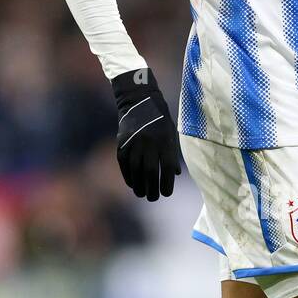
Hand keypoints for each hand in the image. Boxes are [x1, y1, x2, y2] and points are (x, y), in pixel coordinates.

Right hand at [111, 67, 180, 200]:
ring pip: (136, 170)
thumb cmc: (160, 118)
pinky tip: (132, 184)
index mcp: (165, 140)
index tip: (166, 193)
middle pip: (151, 172)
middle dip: (152, 188)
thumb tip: (176, 174)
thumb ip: (173, 152)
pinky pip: (124, 164)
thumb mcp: (171, 132)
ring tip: (143, 194)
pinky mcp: (122, 142)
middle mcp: (150, 142)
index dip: (167, 183)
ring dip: (139, 185)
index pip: (167, 167)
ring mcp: (134, 142)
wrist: (138, 99)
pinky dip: (128, 176)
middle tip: (153, 198)